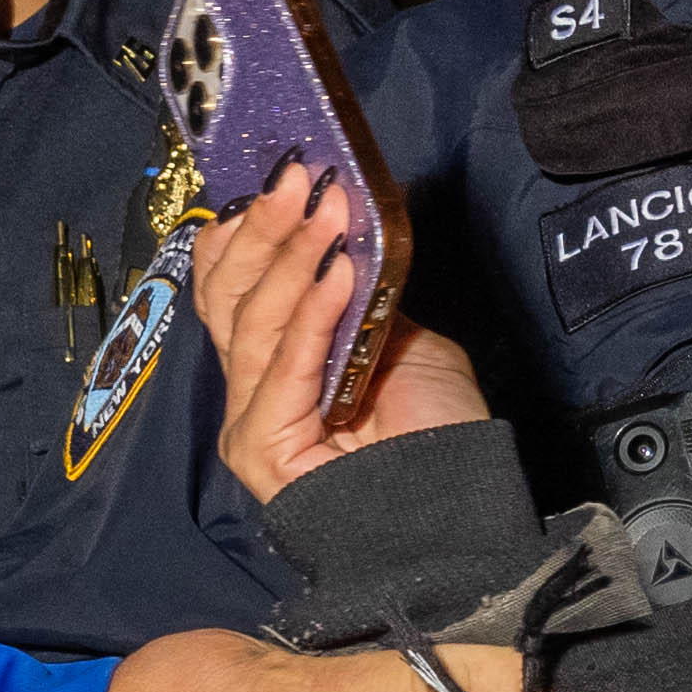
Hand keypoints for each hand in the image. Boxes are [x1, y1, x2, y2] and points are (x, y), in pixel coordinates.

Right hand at [195, 166, 488, 505]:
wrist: (461, 512)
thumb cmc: (440, 433)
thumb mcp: (401, 340)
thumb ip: (359, 298)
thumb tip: (339, 241)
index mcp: (278, 363)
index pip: (230, 289)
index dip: (247, 232)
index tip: (284, 179)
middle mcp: (255, 390)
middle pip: (230, 298)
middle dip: (264, 230)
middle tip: (300, 179)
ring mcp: (252, 420)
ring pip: (253, 323)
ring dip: (294, 259)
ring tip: (331, 212)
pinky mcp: (261, 447)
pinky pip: (283, 366)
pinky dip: (310, 315)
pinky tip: (339, 273)